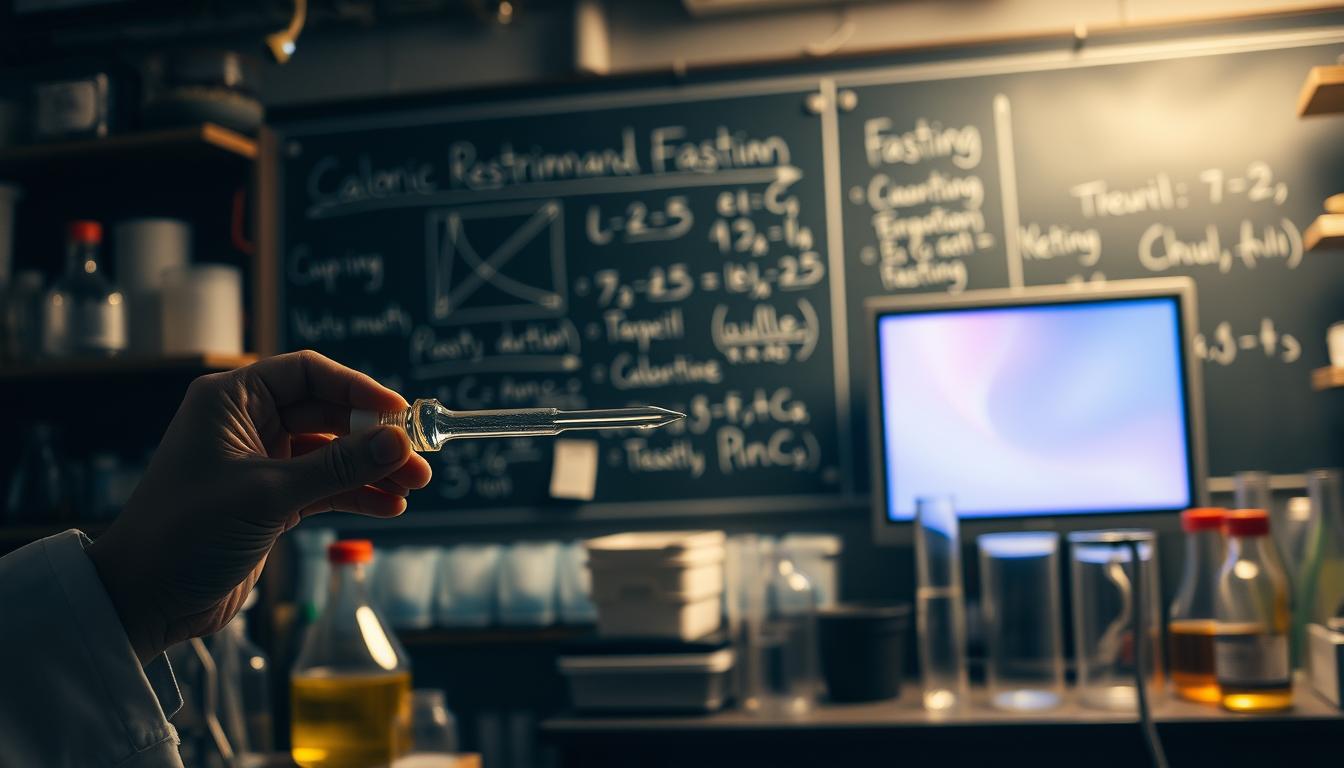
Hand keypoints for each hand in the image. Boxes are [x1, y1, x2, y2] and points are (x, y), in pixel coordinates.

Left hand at [87, 351, 432, 663]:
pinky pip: (325, 486)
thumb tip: (399, 442)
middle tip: (417, 458)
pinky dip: (356, 495)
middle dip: (374, 436)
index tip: (399, 412)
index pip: (308, 374)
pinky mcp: (270, 501)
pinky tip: (388, 507)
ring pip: (331, 453)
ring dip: (371, 469)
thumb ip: (339, 467)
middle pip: (328, 413)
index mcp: (231, 401)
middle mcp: (246, 424)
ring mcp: (260, 464)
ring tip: (413, 487)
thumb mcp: (269, 495)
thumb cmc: (187, 533)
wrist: (144, 601)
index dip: (357, 388)